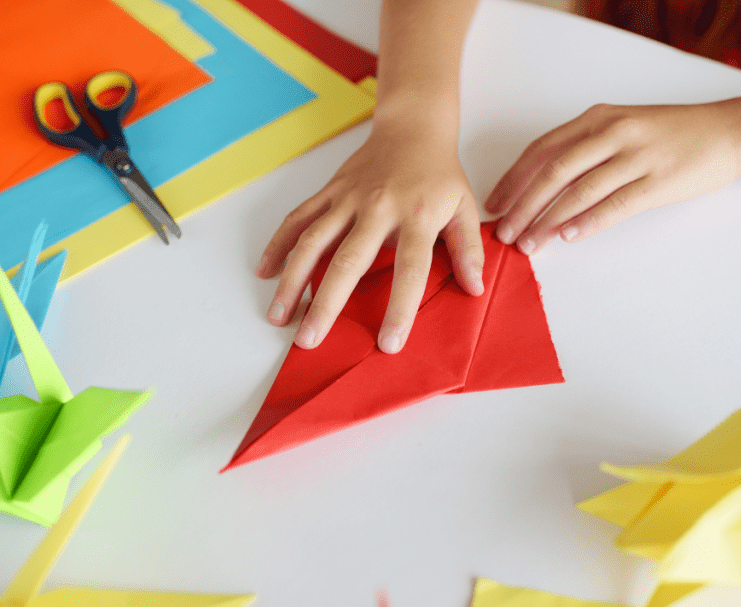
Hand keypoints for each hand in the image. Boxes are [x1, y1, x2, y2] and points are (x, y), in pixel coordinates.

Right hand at [257, 119, 483, 353]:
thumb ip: (468, 250)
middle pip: (348, 262)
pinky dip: (278, 244)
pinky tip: (266, 271)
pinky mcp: (329, 191)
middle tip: (309, 340)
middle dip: (326, 304)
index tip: (388, 344)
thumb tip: (475, 289)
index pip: (410, 270)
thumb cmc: (440, 176)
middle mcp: (379, 209)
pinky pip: (298, 219)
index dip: (400, 308)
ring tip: (279, 315)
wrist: (413, 128)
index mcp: (417, 217)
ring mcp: (348, 199)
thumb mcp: (464, 209)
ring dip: (292, 281)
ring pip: (312, 241)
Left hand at [485, 102, 740, 251]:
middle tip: (503, 232)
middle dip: (522, 205)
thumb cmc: (670, 134)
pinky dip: (588, 222)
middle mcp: (613, 133)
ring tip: (529, 243)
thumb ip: (584, 149)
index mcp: (598, 119)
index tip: (494, 204)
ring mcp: (636, 156)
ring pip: (579, 191)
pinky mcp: (658, 181)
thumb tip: (541, 184)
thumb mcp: (622, 127)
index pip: (542, 150)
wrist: (727, 132)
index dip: (513, 179)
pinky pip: (615, 204)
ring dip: (548, 221)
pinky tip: (568, 237)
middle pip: (553, 172)